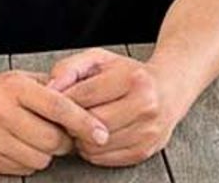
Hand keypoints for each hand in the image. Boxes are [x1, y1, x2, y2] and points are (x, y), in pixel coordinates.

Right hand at [0, 68, 109, 174]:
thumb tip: (90, 109)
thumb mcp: (24, 79)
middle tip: (62, 135)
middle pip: (51, 140)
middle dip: (64, 141)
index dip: (84, 122)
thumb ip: (55, 90)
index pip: (58, 107)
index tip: (101, 133)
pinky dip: (26, 161)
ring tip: (37, 139)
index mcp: (15, 88)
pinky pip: (19, 169)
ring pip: (38, 159)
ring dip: (45, 154)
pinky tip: (19, 146)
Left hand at [48, 48, 183, 166]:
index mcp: (135, 79)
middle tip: (70, 115)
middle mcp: (146, 106)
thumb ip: (70, 68)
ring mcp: (148, 131)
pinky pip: (105, 159)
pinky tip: (95, 135)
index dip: (65, 99)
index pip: (85, 95)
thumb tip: (49, 88)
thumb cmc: (129, 73)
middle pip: (91, 123)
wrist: (169, 88)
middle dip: (73, 121)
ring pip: (96, 145)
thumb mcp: (100, 60)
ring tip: (83, 124)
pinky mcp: (145, 150)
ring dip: (81, 138)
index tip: (59, 99)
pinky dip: (93, 150)